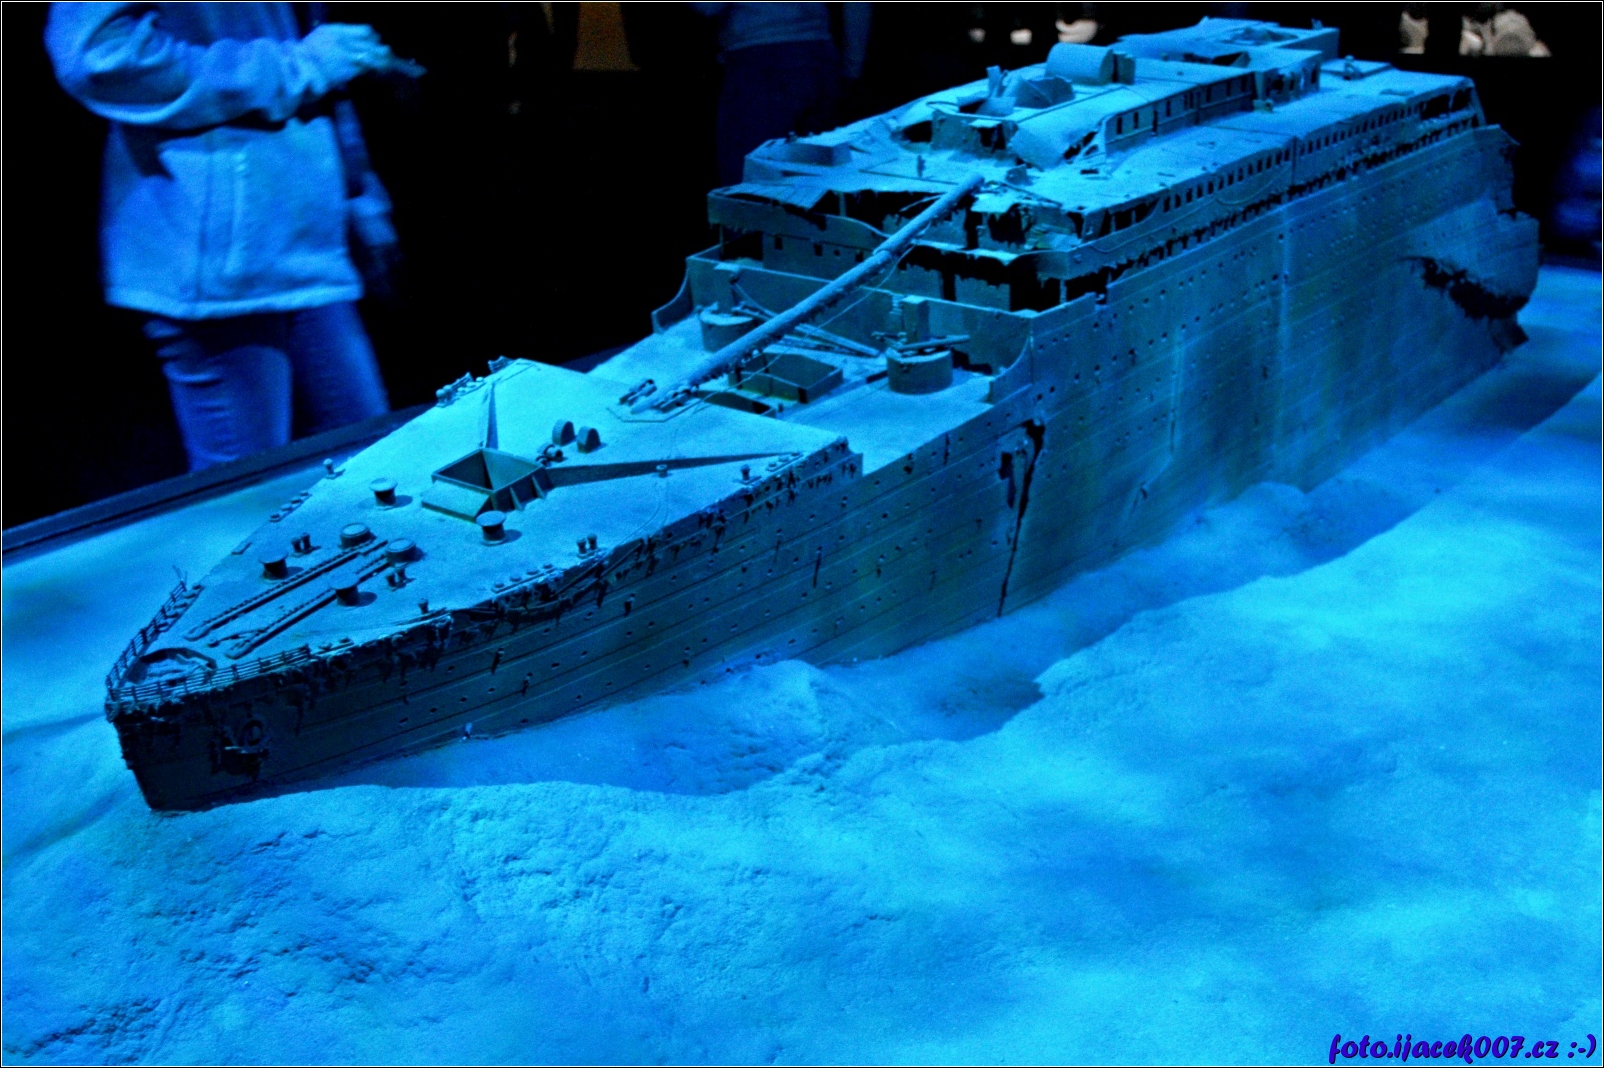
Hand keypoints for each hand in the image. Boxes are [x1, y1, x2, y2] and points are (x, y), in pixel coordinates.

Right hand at [302, 24, 422, 91]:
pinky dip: (375, 69)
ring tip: (387, 64)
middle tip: (387, 55)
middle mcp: (344, 40)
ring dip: (382, 60)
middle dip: (380, 50)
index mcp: (336, 30)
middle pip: (372, 42)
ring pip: (373, 55)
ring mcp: (347, 54)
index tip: (376, 43)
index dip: (373, 37)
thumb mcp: (322, 38)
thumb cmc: (308, 56)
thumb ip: (339, 38)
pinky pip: (367, 67)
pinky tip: (379, 71)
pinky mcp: (349, 68)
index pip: (365, 30)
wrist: (299, 69)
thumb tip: (356, 44)